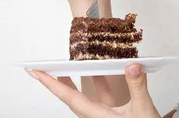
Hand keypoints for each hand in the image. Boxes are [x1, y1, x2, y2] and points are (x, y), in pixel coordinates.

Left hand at [27, 64, 160, 117]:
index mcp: (97, 116)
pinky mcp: (114, 117)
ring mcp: (103, 117)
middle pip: (71, 98)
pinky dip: (99, 84)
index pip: (69, 97)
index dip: (51, 84)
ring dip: (77, 82)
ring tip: (69, 67)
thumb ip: (137, 86)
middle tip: (46, 68)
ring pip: (85, 98)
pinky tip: (102, 73)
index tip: (36, 73)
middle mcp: (96, 117)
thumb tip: (131, 66)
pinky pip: (101, 98)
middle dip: (58, 82)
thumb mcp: (142, 109)